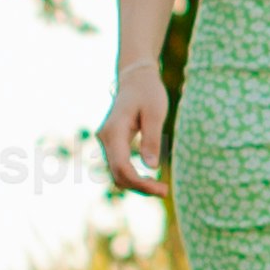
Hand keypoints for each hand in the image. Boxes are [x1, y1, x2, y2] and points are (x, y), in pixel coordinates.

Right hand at [98, 66, 171, 200]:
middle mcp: (105, 138)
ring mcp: (105, 141)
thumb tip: (151, 166)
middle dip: (140, 187)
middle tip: (164, 191)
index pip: (122, 167)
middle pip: (118, 174)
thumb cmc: (148, 92)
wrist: (135, 78)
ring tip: (159, 188)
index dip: (140, 183)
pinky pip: (118, 166)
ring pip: (116, 173)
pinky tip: (149, 179)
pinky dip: (132, 176)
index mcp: (114, 131)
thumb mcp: (155, 113)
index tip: (162, 190)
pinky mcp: (111, 144)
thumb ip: (152, 139)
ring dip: (135, 184)